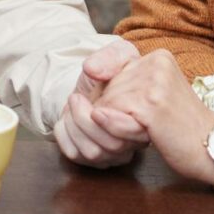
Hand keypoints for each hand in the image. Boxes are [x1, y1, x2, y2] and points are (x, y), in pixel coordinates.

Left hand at [55, 39, 146, 168]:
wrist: (93, 85)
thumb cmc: (111, 73)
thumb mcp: (118, 54)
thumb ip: (112, 57)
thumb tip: (92, 70)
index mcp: (149, 117)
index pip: (137, 133)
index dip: (112, 121)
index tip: (97, 103)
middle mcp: (137, 139)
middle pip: (114, 145)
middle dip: (85, 120)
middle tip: (76, 98)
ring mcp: (118, 152)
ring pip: (94, 152)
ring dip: (73, 125)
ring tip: (73, 103)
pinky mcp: (97, 159)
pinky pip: (77, 155)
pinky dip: (64, 134)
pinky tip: (66, 119)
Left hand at [87, 49, 213, 185]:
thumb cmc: (180, 126)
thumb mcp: (152, 96)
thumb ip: (122, 84)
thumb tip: (89, 81)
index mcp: (157, 57)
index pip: (110, 76)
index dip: (119, 102)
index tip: (146, 113)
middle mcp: (155, 63)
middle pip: (106, 91)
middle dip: (119, 115)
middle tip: (151, 124)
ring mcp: (154, 82)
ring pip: (106, 106)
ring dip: (122, 126)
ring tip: (153, 129)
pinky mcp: (152, 105)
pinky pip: (112, 119)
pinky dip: (120, 132)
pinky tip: (146, 134)